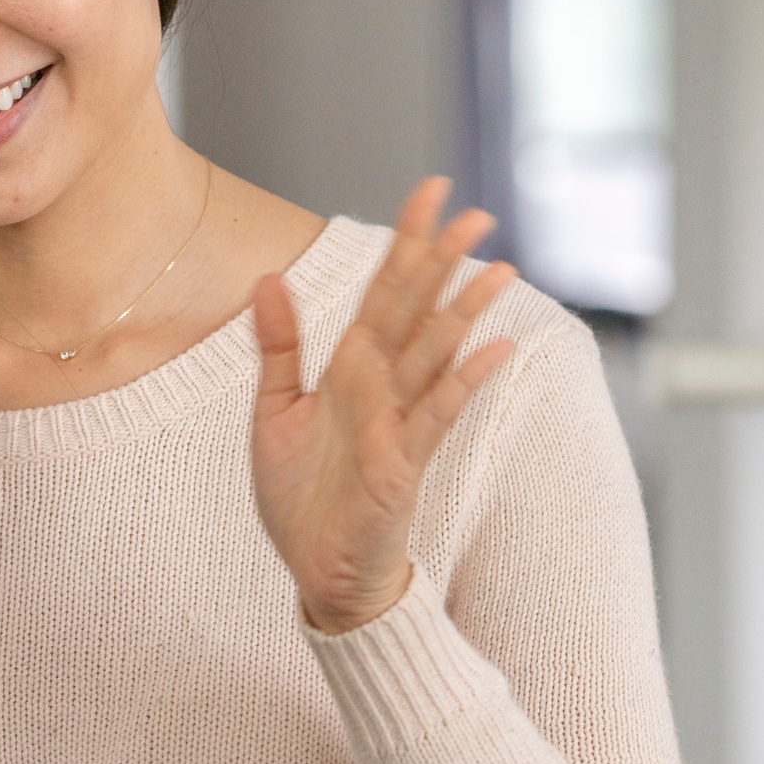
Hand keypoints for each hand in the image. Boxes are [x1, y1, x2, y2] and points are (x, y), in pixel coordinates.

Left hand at [252, 179, 517, 634]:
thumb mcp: (274, 412)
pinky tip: (493, 350)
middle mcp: (381, 389)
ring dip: (464, 312)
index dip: (403, 243)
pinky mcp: (401, 465)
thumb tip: (265, 277)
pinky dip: (462, 382)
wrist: (317, 572)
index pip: (382, 293)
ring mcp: (397, 425)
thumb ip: (278, 347)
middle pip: (414, 312)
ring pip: (434, 356)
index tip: (430, 190)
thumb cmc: (303, 499)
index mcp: (351, 371)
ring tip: (498, 267)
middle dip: (441, 263)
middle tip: (476, 212)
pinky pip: (433, 416)